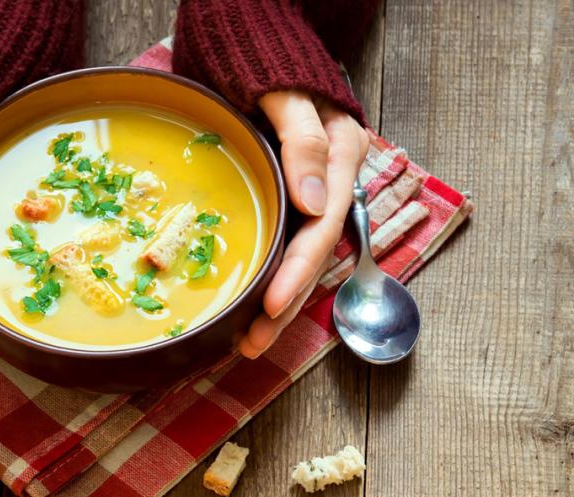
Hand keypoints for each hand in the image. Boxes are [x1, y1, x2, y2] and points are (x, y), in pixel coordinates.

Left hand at [239, 91, 368, 358]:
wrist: (270, 58)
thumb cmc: (274, 69)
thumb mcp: (288, 95)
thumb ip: (303, 140)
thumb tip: (313, 202)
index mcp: (341, 157)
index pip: (322, 227)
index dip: (297, 270)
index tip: (270, 305)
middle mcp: (334, 184)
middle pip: (314, 255)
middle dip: (285, 303)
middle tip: (253, 343)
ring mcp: (318, 194)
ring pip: (304, 258)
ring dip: (280, 302)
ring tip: (251, 340)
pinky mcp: (299, 200)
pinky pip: (292, 246)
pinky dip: (276, 279)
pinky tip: (258, 305)